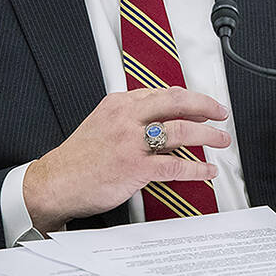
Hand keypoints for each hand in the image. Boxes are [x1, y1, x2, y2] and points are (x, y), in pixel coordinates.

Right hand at [23, 87, 229, 232]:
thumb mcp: (102, 122)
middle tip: (221, 114)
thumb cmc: (79, 158)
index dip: (190, 98)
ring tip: (221, 140)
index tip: (204, 105)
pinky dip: (197, 168)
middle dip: (206, 106)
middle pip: (176, 102)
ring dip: (208, 135)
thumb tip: (160, 116)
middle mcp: (127, 117)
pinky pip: (175, 165)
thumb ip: (129, 116)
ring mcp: (131, 142)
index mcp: (119, 103)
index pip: (163, 93)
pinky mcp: (134, 167)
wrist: (54, 182)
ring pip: (181, 130)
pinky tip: (207, 170)